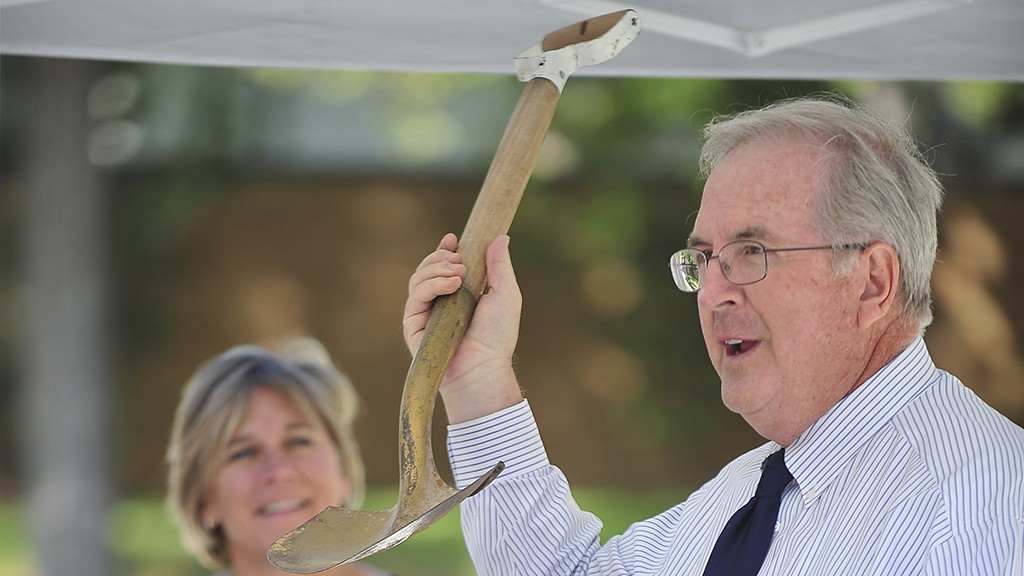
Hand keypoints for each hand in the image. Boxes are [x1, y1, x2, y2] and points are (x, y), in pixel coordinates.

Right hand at [403, 233, 523, 422]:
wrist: (484, 367)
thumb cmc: (497, 337)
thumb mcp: (505, 295)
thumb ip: (500, 266)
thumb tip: (500, 237)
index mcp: (457, 295)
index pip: (442, 267)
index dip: (443, 250)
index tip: (452, 239)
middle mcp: (438, 303)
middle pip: (426, 269)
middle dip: (440, 258)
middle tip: (460, 261)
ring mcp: (424, 314)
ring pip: (417, 279)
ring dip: (436, 269)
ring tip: (458, 273)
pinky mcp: (413, 326)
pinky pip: (415, 297)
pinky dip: (431, 285)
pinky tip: (450, 284)